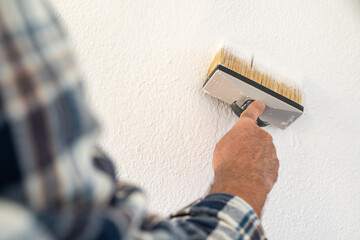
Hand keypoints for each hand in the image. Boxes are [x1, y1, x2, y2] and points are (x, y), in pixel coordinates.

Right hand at [209, 101, 278, 216]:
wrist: (240, 184)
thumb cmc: (229, 165)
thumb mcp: (221, 147)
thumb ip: (232, 140)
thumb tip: (234, 145)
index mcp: (246, 128)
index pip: (251, 113)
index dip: (255, 108)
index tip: (259, 105)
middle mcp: (262, 137)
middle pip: (257, 137)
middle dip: (250, 144)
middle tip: (238, 155)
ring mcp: (270, 152)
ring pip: (263, 152)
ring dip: (255, 158)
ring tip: (242, 168)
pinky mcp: (274, 166)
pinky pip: (267, 165)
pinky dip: (261, 169)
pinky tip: (250, 175)